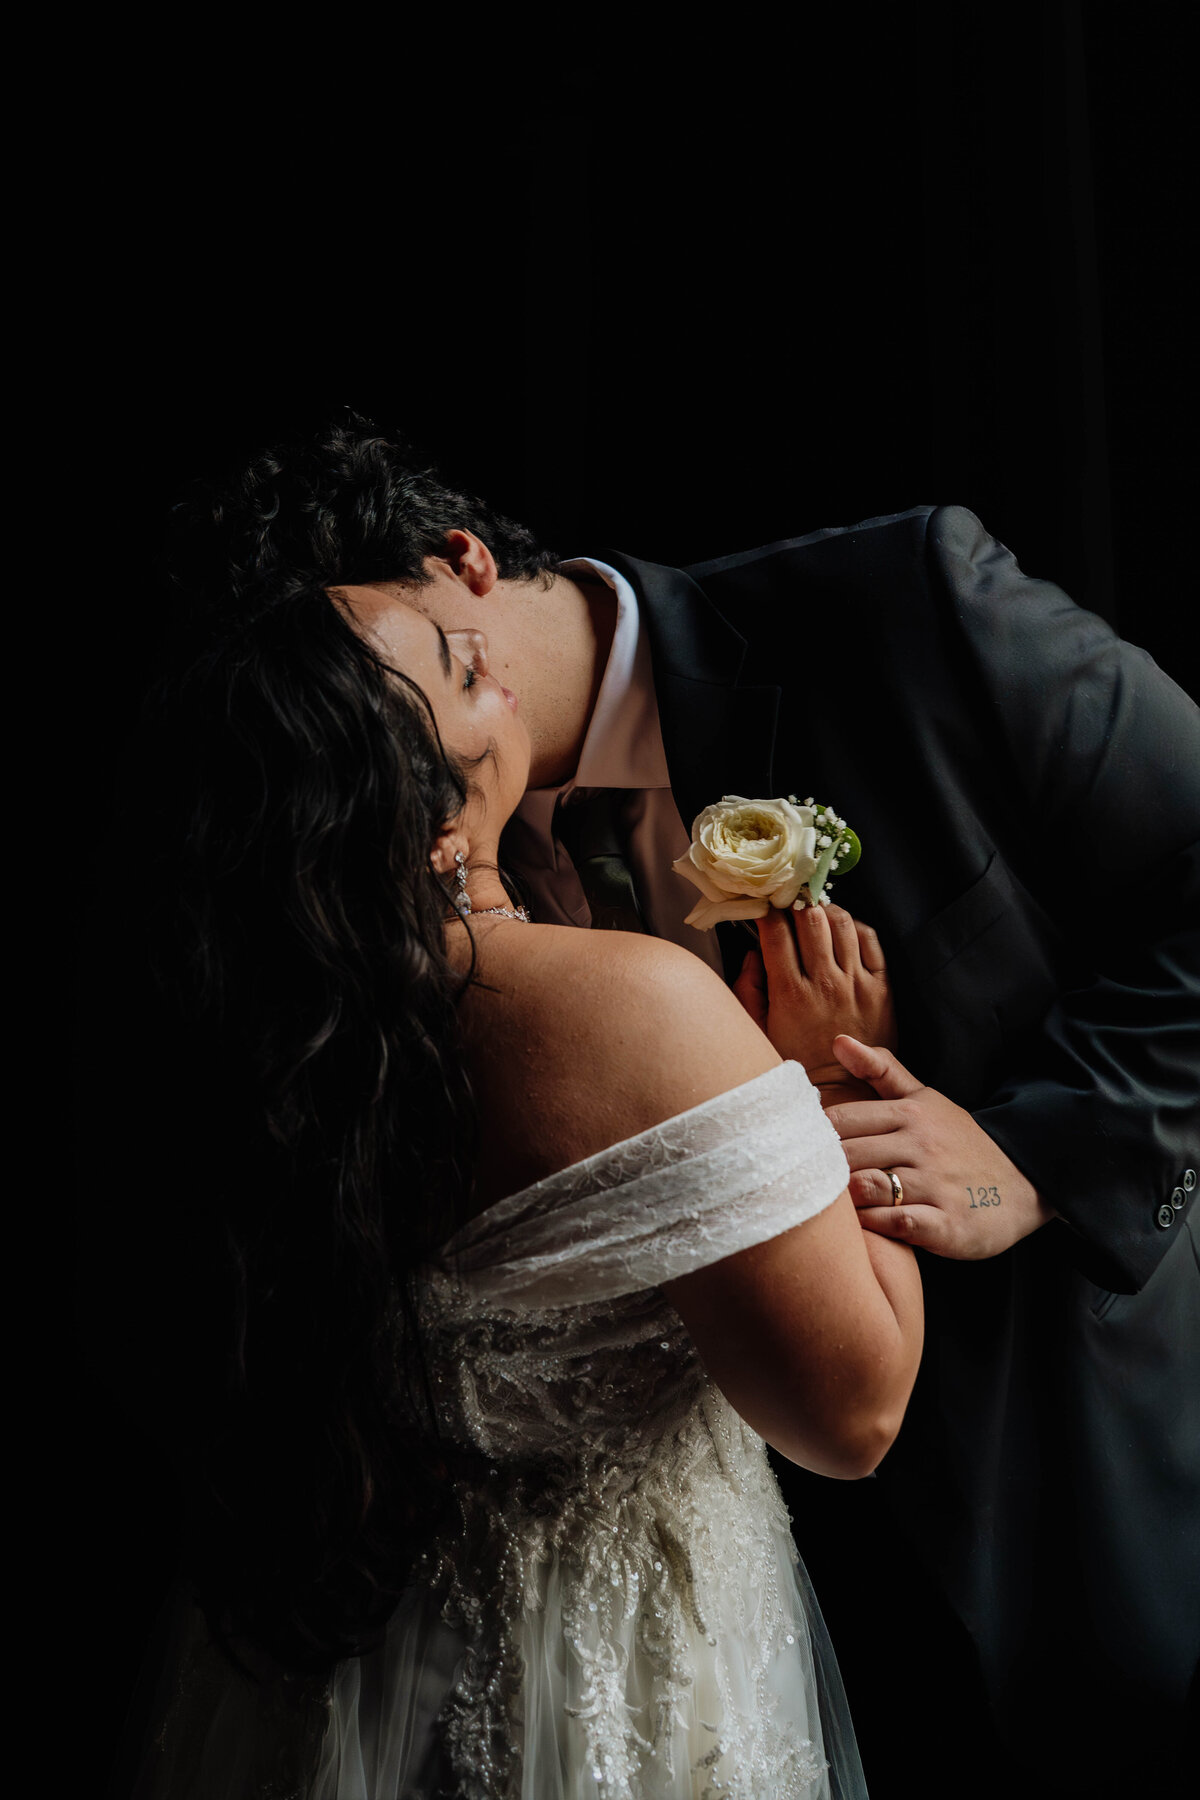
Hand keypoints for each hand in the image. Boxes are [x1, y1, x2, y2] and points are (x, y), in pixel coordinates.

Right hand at [732, 905, 895, 1096]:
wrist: (842, 1091)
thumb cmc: (796, 1062)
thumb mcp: (758, 1032)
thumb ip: (748, 991)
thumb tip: (751, 954)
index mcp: (790, 993)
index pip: (776, 932)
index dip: (767, 911)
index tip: (763, 907)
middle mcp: (825, 982)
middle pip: (810, 918)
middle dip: (796, 902)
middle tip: (789, 901)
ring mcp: (857, 983)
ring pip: (842, 922)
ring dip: (826, 909)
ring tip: (815, 912)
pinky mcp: (882, 988)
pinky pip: (871, 939)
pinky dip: (855, 926)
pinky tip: (842, 930)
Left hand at [825, 1036, 1055, 1258]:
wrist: (1025, 1182)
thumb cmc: (960, 1141)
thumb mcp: (924, 1099)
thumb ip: (881, 1070)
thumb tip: (838, 1040)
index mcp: (910, 1114)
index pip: (841, 1120)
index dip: (812, 1138)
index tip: (797, 1151)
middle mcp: (922, 1146)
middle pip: (848, 1155)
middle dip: (821, 1170)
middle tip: (803, 1184)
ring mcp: (936, 1185)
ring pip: (869, 1187)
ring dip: (844, 1200)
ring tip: (831, 1208)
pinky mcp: (949, 1224)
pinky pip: (898, 1224)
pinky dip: (876, 1227)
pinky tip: (867, 1228)